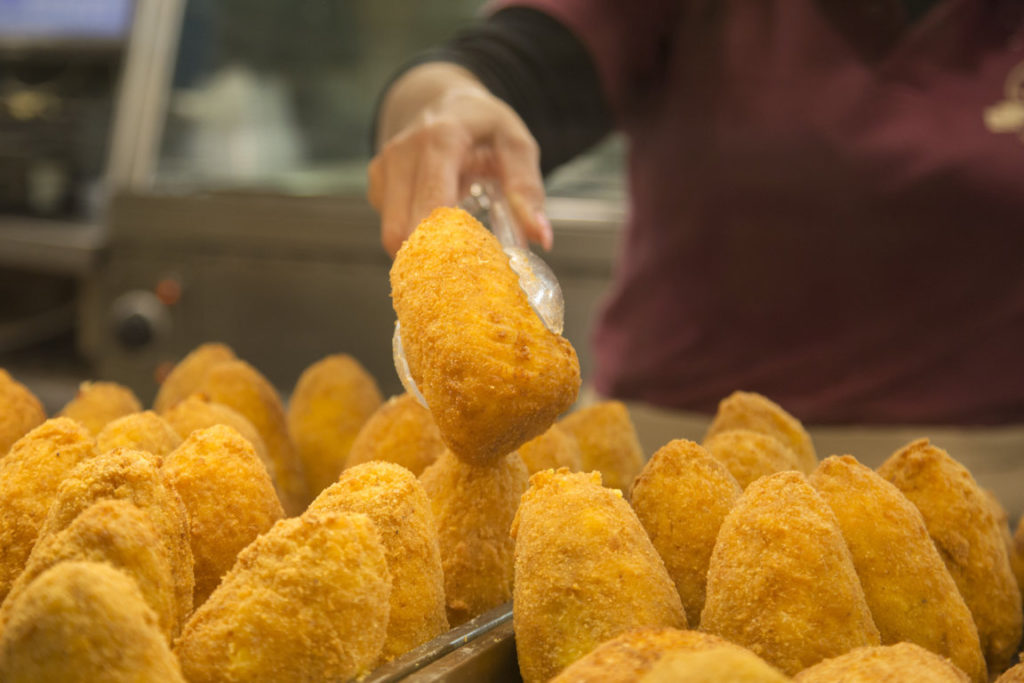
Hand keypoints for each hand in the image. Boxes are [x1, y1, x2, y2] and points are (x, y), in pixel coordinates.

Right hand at [368, 63, 551, 256]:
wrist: (443, 100)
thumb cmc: (484, 126)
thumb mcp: (516, 145)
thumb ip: (527, 190)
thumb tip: (541, 238)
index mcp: (440, 139)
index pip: (431, 206)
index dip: (444, 245)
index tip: (468, 270)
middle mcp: (403, 152)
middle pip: (403, 229)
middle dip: (431, 258)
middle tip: (464, 271)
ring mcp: (383, 167)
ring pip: (391, 234)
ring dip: (420, 250)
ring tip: (453, 247)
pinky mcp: (375, 182)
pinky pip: (389, 226)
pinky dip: (412, 238)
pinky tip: (435, 229)